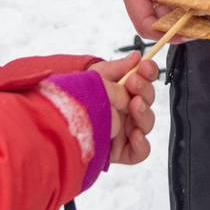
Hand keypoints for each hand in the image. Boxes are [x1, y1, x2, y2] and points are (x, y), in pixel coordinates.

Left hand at [90, 51, 158, 165]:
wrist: (59, 121)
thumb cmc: (80, 96)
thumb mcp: (97, 76)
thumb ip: (117, 68)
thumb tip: (137, 57)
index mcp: (126, 89)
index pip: (146, 79)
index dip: (149, 72)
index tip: (145, 66)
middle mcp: (129, 109)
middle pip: (149, 99)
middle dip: (144, 89)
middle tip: (132, 83)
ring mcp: (127, 130)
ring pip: (147, 123)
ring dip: (144, 112)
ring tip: (134, 104)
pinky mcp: (122, 151)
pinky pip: (140, 151)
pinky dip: (142, 143)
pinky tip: (135, 134)